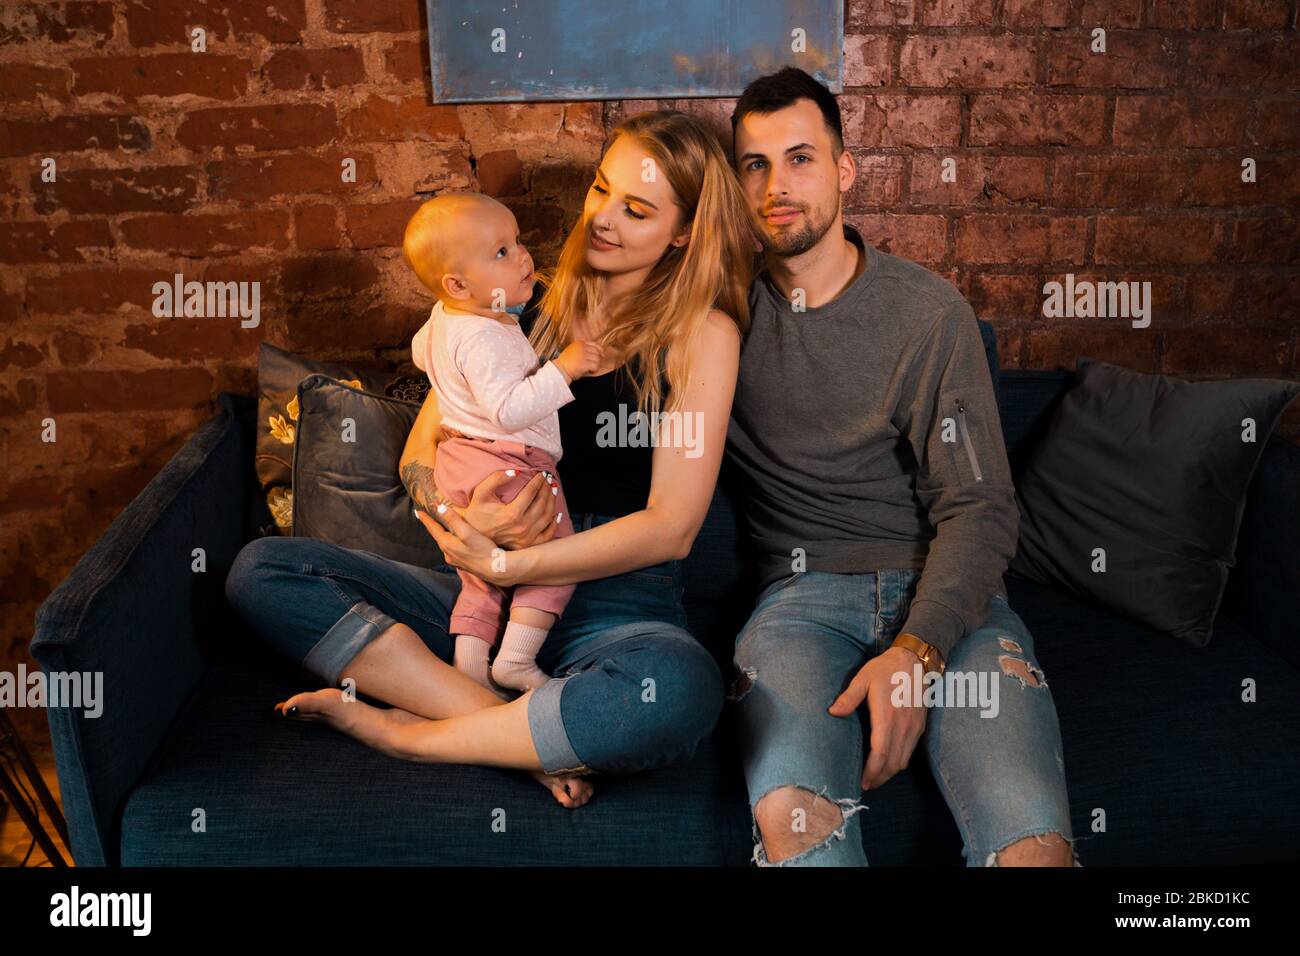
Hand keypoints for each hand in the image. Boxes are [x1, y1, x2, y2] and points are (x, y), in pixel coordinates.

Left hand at [413, 503, 518, 586]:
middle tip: (428, 518)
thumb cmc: (483, 549)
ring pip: (445, 543)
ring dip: (443, 535)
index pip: (432, 528)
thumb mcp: (467, 531)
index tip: (417, 511)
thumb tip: (438, 507)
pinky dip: (451, 542)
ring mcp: (455, 560)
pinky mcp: (463, 564)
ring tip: (441, 528)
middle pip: (438, 536)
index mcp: (447, 544)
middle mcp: (448, 554)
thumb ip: (452, 519)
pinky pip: (453, 550)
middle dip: (433, 527)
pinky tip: (455, 542)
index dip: (425, 519)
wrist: (496, 569)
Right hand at [459, 470, 557, 548]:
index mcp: (512, 514)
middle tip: (549, 479)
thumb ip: (496, 479)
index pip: (532, 492)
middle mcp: (522, 527)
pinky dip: (554, 524)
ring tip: (553, 490)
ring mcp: (526, 538)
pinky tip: (556, 514)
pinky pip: (547, 535)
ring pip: (547, 516)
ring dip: (552, 501)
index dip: (538, 481)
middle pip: (542, 503)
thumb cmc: (477, 512)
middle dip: (547, 488)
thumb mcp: (481, 492)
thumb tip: (516, 472)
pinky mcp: (528, 545)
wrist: (473, 536)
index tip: (542, 473)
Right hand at [554, 340, 603, 381]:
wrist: (559, 370)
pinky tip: (588, 371)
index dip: (600, 350)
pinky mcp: (584, 363)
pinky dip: (593, 370)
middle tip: (592, 364)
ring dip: (595, 365)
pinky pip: (595, 366)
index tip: (602, 354)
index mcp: (579, 343)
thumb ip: (584, 349)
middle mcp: (581, 347)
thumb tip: (599, 352)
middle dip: (596, 359)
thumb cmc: (566, 363)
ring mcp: (583, 355)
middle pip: (597, 352)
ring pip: (597, 359)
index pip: (595, 344)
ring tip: (588, 368)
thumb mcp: (573, 350)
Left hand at [827, 645, 928, 791]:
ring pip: (902, 761)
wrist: (915, 661)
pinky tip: (887, 764)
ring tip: (873, 779)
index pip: (880, 753)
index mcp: (887, 716)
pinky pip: (909, 752)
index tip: (861, 782)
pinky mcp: (919, 727)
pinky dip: (898, 763)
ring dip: (889, 774)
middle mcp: (903, 726)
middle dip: (879, 778)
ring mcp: (914, 728)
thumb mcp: (863, 678)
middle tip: (864, 785)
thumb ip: (849, 698)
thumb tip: (832, 713)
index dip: (871, 772)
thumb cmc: (885, 669)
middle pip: (892, 763)